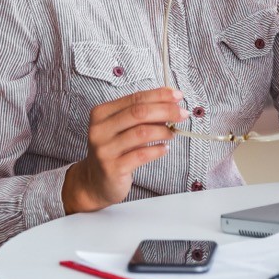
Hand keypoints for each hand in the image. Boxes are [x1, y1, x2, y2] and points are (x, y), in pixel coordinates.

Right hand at [62, 87, 186, 213]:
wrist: (96, 182)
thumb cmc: (114, 150)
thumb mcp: (123, 128)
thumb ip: (142, 114)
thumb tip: (171, 100)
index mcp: (101, 113)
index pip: (135, 98)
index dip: (159, 95)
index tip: (178, 96)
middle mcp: (99, 130)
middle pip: (139, 112)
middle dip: (165, 110)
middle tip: (182, 113)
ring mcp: (105, 150)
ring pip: (142, 133)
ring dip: (163, 131)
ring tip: (172, 133)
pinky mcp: (113, 168)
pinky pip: (142, 155)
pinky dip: (158, 150)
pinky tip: (165, 149)